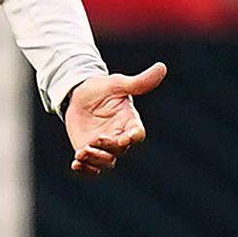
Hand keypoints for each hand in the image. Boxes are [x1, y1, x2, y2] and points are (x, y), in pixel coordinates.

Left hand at [62, 60, 167, 174]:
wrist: (78, 96)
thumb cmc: (102, 89)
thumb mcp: (117, 84)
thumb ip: (138, 82)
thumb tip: (162, 67)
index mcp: (129, 121)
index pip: (137, 134)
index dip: (133, 137)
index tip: (126, 138)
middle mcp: (119, 136)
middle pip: (120, 150)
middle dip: (108, 148)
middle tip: (94, 141)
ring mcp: (104, 146)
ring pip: (106, 162)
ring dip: (95, 160)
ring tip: (81, 153)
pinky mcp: (89, 150)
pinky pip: (91, 167)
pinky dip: (85, 169)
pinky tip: (75, 164)